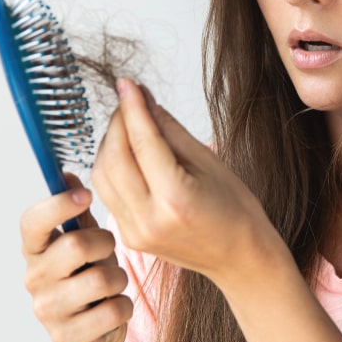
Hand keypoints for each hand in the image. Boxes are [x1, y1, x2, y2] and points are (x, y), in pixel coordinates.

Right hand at [20, 174, 133, 341]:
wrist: (93, 333)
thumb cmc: (89, 275)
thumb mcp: (85, 240)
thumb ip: (77, 211)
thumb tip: (67, 175)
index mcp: (35, 248)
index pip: (32, 222)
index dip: (58, 205)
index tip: (86, 195)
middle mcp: (34, 278)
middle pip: (75, 246)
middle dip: (105, 244)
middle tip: (109, 251)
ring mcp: (47, 310)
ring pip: (101, 279)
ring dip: (119, 278)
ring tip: (112, 283)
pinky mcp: (67, 337)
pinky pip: (113, 311)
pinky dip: (124, 306)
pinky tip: (113, 308)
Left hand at [91, 79, 285, 287]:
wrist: (239, 257)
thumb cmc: (235, 209)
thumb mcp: (209, 162)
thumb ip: (170, 130)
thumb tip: (143, 99)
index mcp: (175, 200)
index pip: (142, 143)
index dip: (132, 108)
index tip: (127, 83)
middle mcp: (149, 219)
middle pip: (113, 158)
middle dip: (117, 124)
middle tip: (131, 102)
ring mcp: (134, 232)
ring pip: (102, 175)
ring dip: (110, 144)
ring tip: (130, 127)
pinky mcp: (128, 236)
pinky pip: (107, 192)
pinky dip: (112, 167)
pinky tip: (128, 154)